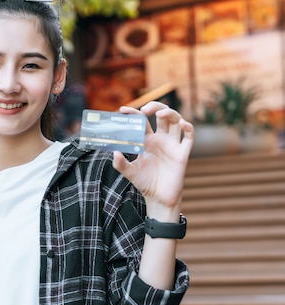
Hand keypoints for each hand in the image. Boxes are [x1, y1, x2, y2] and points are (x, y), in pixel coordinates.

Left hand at [111, 101, 193, 217]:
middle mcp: (161, 139)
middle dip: (155, 106)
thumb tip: (114, 153)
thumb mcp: (130, 172)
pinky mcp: (182, 153)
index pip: (142, 121)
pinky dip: (189, 128)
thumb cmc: (145, 183)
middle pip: (162, 115)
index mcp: (147, 141)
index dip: (133, 113)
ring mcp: (172, 145)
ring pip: (176, 121)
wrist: (159, 198)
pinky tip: (183, 124)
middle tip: (145, 109)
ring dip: (170, 113)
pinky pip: (189, 137)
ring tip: (160, 114)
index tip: (122, 110)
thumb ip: (121, 164)